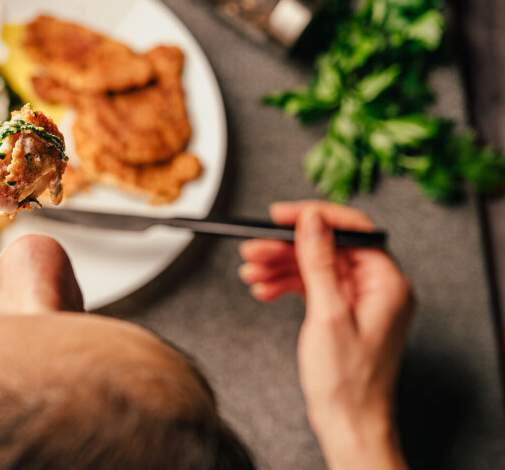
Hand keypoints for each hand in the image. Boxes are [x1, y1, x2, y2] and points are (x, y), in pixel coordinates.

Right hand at [238, 201, 414, 469]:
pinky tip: (263, 289)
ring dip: (280, 266)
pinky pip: (313, 286)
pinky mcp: (343, 313)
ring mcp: (360, 300)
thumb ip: (320, 262)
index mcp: (387, 282)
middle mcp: (377, 287)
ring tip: (251, 272)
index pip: (351, 229)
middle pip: (327, 248)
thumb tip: (313, 221)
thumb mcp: (328, 314)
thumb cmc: (347, 382)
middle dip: (286, 248)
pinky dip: (286, 285)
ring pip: (315, 266)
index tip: (280, 215)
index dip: (314, 217)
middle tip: (253, 249)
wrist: (348, 424)